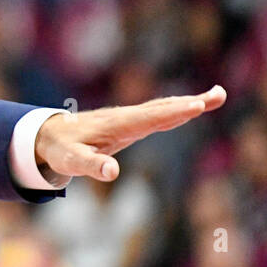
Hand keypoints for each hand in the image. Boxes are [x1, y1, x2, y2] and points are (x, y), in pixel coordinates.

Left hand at [33, 85, 225, 181]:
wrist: (46, 135)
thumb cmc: (59, 150)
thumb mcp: (72, 162)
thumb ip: (91, 166)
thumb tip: (112, 172)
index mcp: (116, 125)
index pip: (149, 118)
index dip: (173, 113)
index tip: (197, 105)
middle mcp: (125, 117)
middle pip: (162, 109)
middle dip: (190, 103)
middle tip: (219, 95)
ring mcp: (128, 118)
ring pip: (162, 109)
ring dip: (188, 103)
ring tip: (214, 97)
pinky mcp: (128, 123)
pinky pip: (157, 114)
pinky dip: (175, 109)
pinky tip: (188, 107)